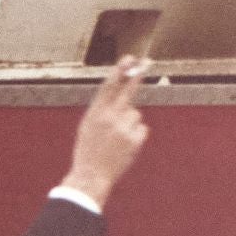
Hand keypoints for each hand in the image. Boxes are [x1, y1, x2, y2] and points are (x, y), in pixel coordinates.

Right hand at [60, 58, 150, 209]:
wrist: (91, 176)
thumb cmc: (89, 150)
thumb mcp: (88, 126)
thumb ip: (103, 109)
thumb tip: (123, 92)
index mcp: (94, 114)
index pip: (108, 87)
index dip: (119, 71)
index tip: (129, 59)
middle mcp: (109, 118)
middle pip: (127, 91)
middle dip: (137, 75)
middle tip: (147, 61)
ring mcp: (123, 128)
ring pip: (135, 114)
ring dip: (129, 123)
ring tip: (116, 139)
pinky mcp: (135, 139)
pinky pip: (141, 129)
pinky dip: (135, 135)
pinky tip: (124, 146)